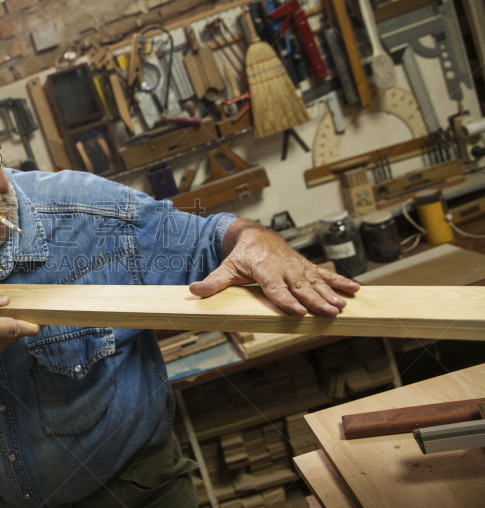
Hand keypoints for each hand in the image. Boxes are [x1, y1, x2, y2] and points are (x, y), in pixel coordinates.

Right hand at [0, 291, 42, 358]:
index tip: (45, 317)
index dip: (32, 323)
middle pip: (18, 328)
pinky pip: (8, 334)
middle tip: (2, 306)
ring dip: (7, 320)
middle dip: (18, 315)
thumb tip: (5, 300)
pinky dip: (3, 325)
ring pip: (13, 330)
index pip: (14, 328)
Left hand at [189, 220, 359, 316]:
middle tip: (328, 313)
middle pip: (301, 287)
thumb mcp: (227, 268)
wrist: (256, 236)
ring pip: (316, 282)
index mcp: (265, 270)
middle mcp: (284, 268)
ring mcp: (298, 267)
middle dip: (314, 301)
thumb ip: (214, 282)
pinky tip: (355, 290)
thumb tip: (194, 291)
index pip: (276, 288)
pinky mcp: (306, 267)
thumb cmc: (242, 256)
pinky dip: (340, 281)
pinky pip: (325, 274)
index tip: (296, 312)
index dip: (286, 300)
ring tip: (342, 307)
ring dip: (330, 295)